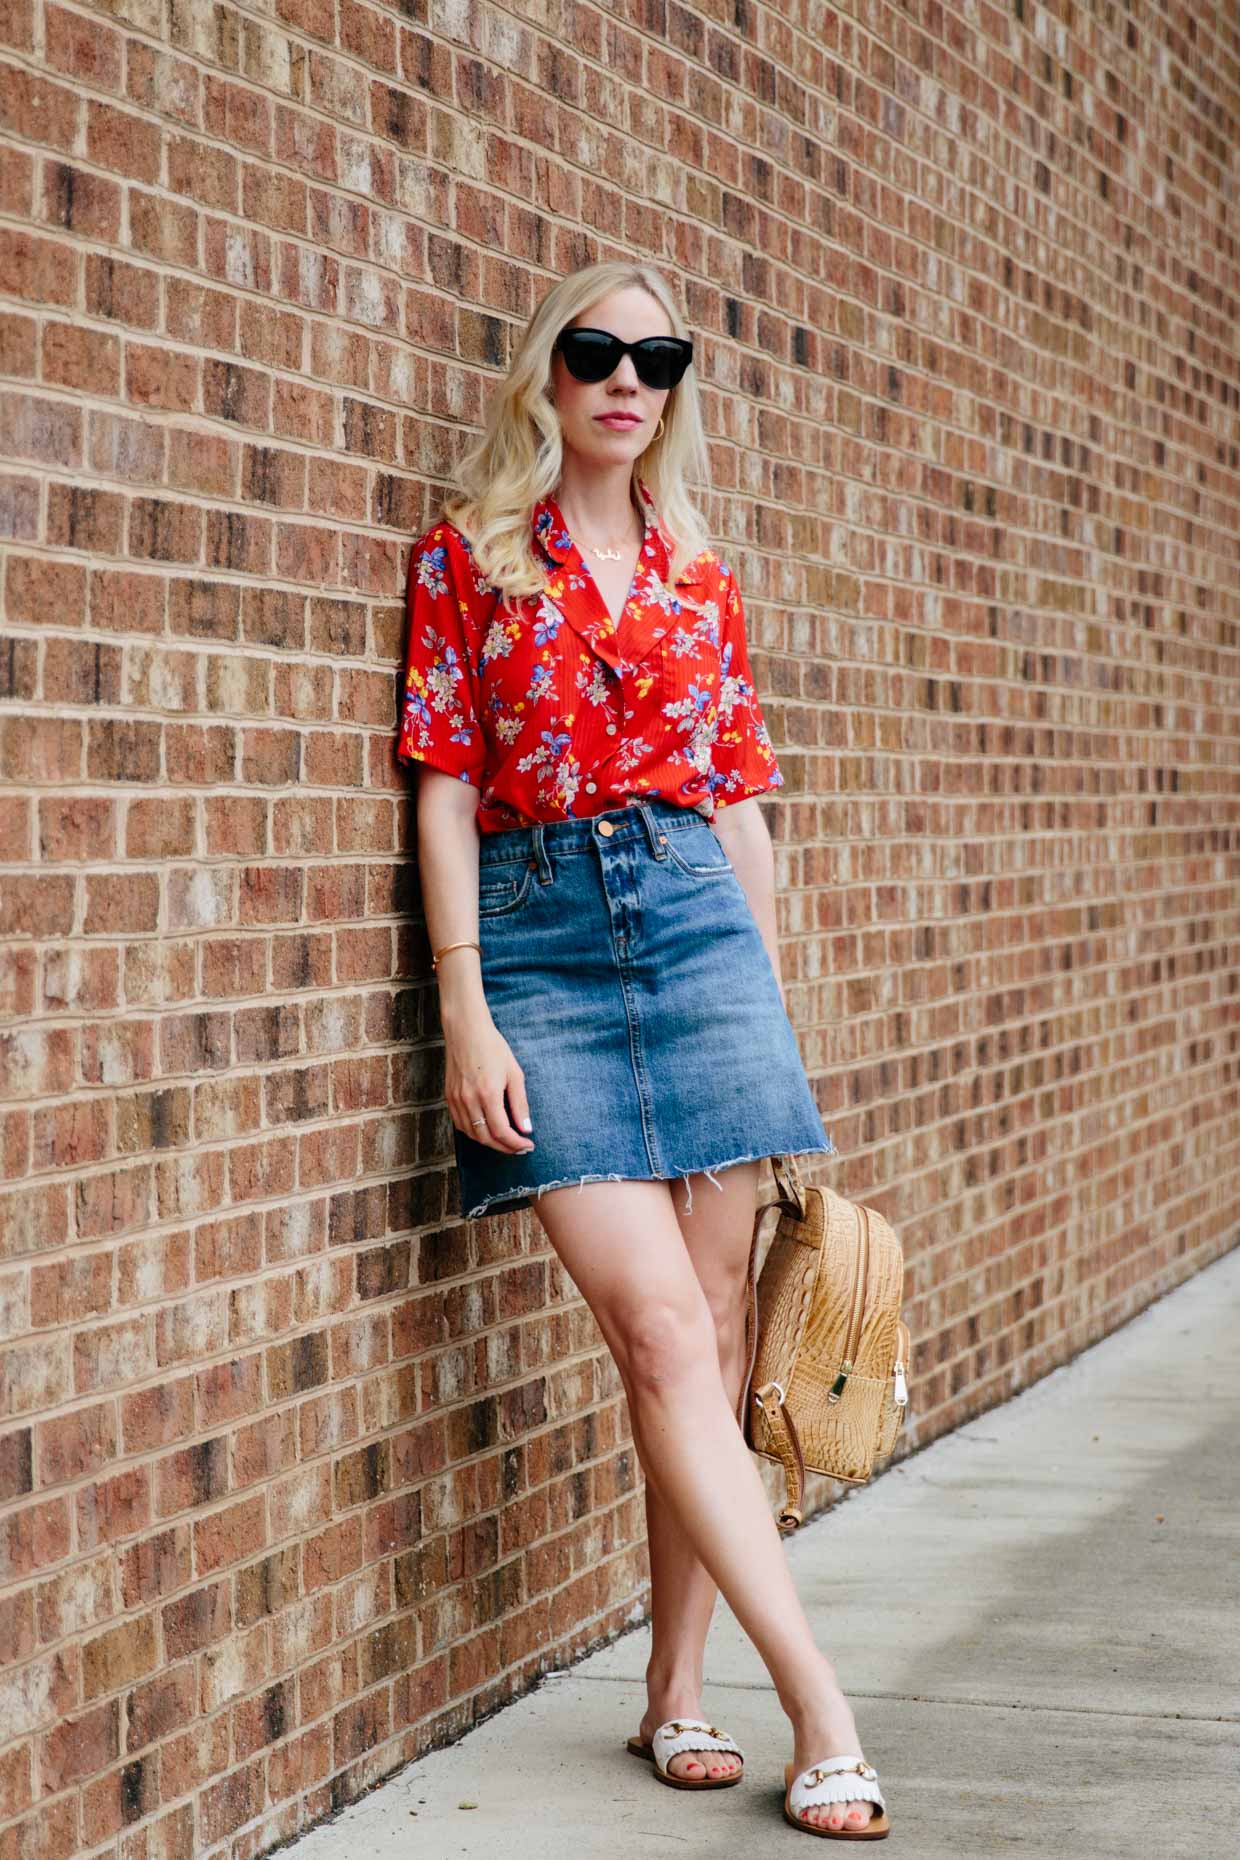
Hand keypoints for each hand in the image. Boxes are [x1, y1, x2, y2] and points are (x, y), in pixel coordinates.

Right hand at [445, 1011, 535, 1154]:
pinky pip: (460, 1124)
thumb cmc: (493, 1048)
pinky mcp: (449, 1097)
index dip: (515, 1144)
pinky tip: (487, 1131)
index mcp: (488, 1093)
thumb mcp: (514, 1073)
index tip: (527, 1145)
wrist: (466, 1031)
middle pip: (486, 1138)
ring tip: (506, 1142)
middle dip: (505, 1148)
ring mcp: (456, 1099)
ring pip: (472, 1134)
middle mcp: (469, 1100)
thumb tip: (525, 1128)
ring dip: (490, 1143)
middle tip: (519, 1148)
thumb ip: (520, 1103)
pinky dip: (474, 1133)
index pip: (501, 1131)